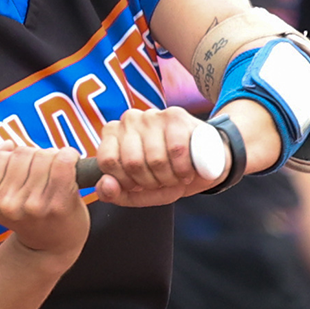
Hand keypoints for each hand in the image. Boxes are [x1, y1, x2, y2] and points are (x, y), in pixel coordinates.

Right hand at [0, 143, 88, 258]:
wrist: (52, 246)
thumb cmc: (27, 214)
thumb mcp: (0, 193)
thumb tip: (5, 146)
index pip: (1, 156)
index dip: (15, 156)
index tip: (25, 170)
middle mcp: (7, 206)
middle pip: (23, 153)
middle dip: (35, 156)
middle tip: (43, 174)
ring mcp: (33, 206)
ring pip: (43, 155)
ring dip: (52, 157)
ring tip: (54, 174)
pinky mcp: (58, 205)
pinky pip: (63, 162)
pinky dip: (69, 155)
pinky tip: (71, 161)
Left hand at [95, 107, 217, 206]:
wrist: (203, 163)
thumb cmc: (165, 176)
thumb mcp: (137, 192)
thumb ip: (114, 194)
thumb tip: (107, 184)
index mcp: (112, 135)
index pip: (108, 161)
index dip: (126, 182)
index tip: (139, 184)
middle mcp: (129, 120)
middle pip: (132, 162)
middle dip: (150, 182)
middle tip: (161, 181)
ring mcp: (152, 115)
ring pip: (155, 158)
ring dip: (170, 178)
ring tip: (175, 176)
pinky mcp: (176, 115)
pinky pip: (177, 150)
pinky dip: (184, 169)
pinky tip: (187, 170)